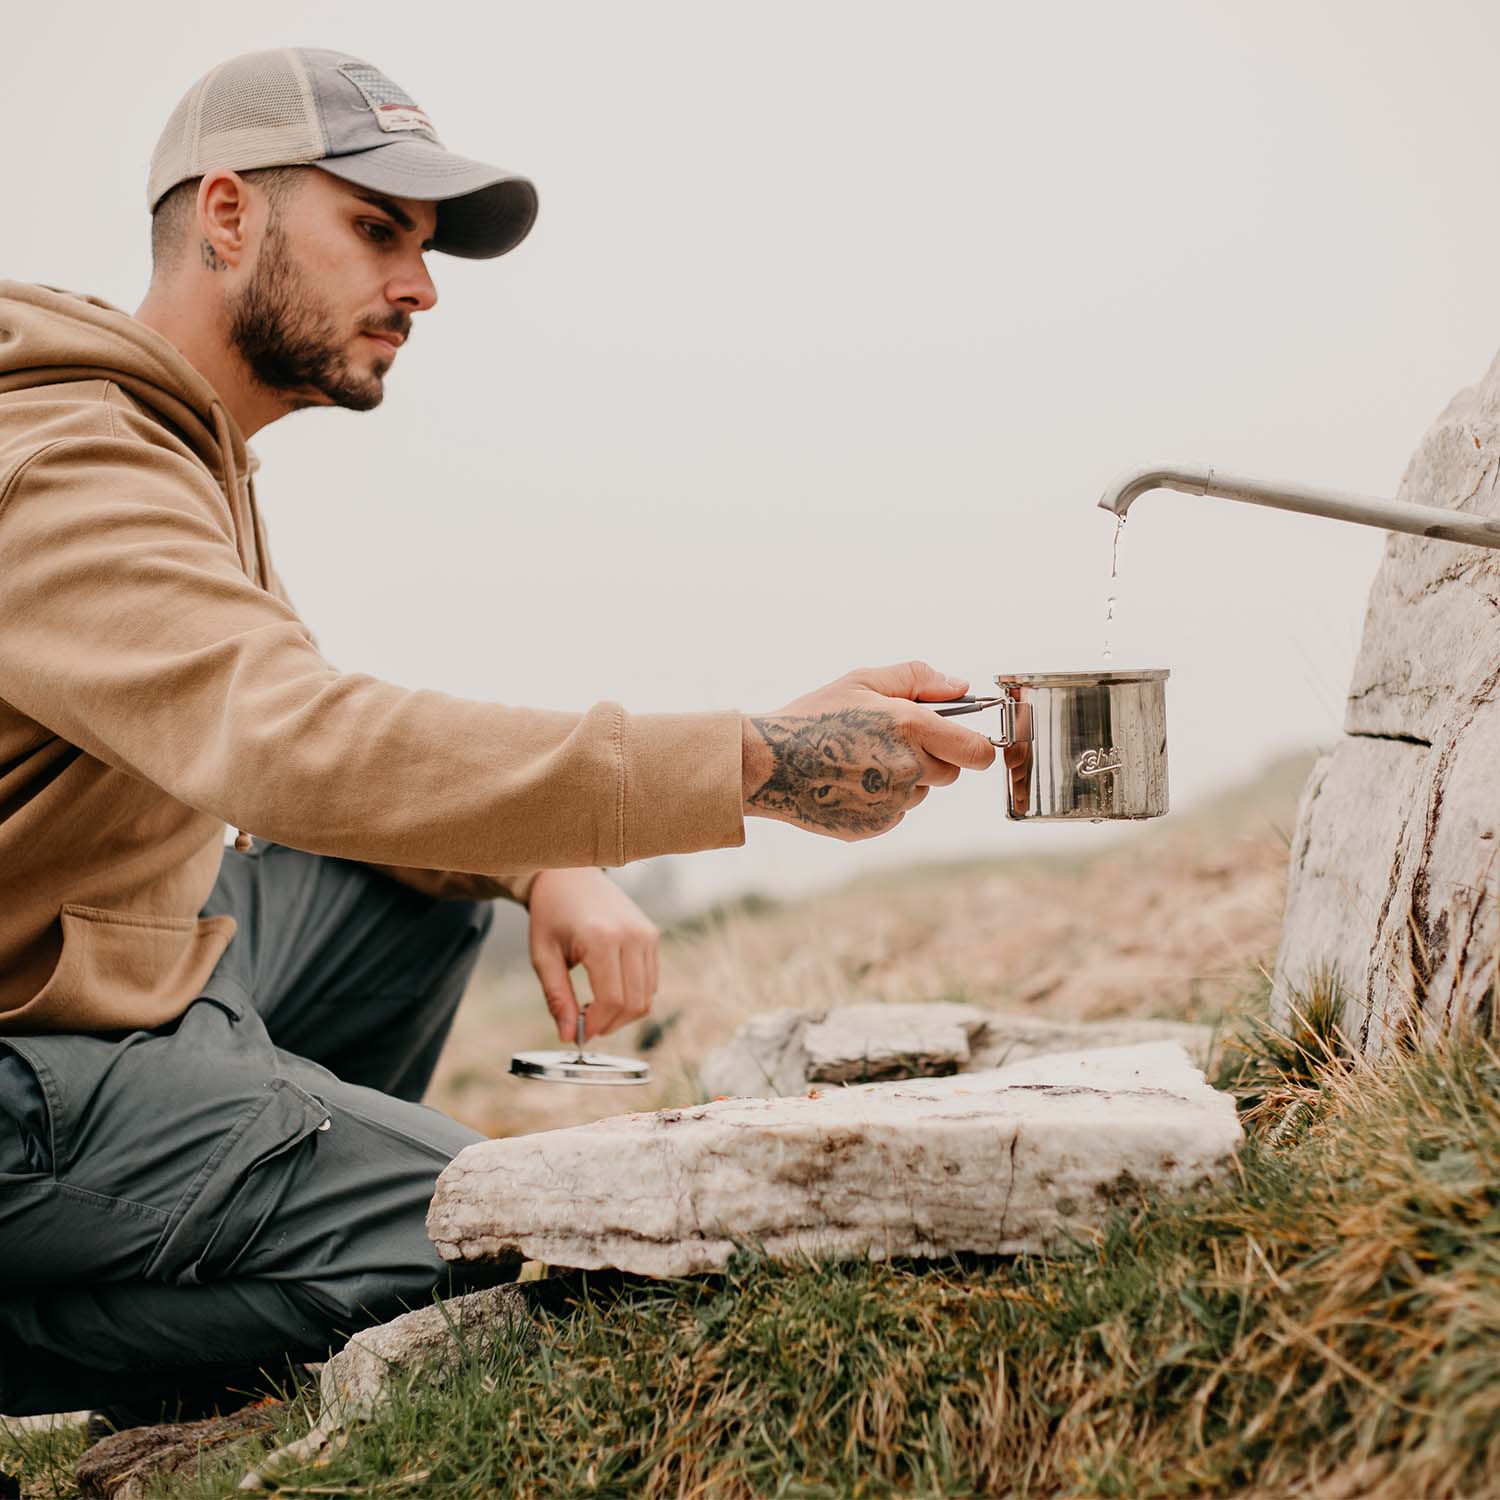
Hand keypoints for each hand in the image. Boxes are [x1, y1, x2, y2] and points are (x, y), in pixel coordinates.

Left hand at [527, 868, 660, 1043]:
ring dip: (623, 1014)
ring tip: (595, 1009)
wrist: (570, 874)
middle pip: (634, 1003)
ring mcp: (647, 934)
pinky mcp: (652, 935)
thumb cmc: (551, 913)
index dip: (596, 1025)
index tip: (578, 1033)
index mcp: (602, 938)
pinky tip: (608, 992)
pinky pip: (651, 981)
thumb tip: (568, 1036)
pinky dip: (633, 996)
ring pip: (647, 996)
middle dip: (610, 1024)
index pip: (611, 999)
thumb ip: (557, 997)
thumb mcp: (543, 956)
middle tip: (585, 1025)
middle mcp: (632, 935)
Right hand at [741, 660, 996, 840]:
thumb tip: (961, 687)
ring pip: (919, 793)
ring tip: (860, 761)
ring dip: (904, 779)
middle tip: (892, 743)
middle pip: (950, 774)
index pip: (977, 752)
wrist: (767, 763)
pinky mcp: (874, 826)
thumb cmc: (813, 716)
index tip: (965, 744)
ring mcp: (891, 803)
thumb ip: (917, 679)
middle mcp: (907, 768)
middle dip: (932, 758)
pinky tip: (848, 782)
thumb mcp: (863, 681)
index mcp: (910, 726)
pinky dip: (880, 800)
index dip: (976, 748)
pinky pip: (894, 812)